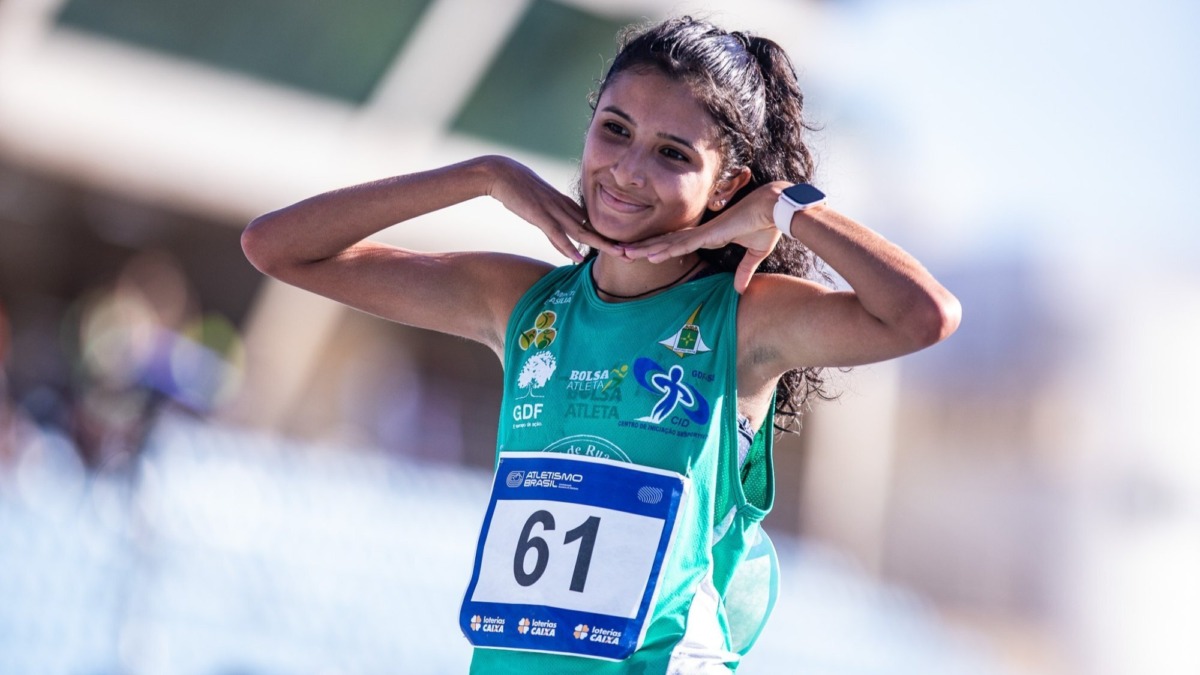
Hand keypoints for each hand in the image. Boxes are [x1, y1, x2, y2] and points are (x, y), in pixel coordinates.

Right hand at [485, 157, 622, 260]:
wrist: (501, 173)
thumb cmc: (518, 190)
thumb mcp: (540, 208)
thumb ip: (552, 224)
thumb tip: (563, 242)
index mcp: (565, 205)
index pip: (590, 223)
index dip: (607, 236)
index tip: (622, 247)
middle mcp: (564, 207)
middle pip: (592, 228)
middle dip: (612, 242)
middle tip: (631, 254)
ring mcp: (552, 210)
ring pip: (581, 231)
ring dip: (601, 244)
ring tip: (618, 255)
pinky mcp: (539, 214)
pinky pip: (556, 233)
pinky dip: (567, 246)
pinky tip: (577, 257)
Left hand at [619, 185, 781, 292]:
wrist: (776, 210)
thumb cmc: (767, 225)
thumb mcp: (755, 254)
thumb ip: (745, 271)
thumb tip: (740, 290)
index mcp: (710, 236)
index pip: (679, 244)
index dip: (661, 248)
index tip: (645, 254)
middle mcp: (701, 233)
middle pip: (666, 242)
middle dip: (644, 248)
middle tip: (622, 253)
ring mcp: (702, 233)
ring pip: (667, 243)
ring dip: (646, 250)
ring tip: (624, 254)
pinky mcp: (708, 234)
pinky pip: (681, 244)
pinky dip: (664, 250)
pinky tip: (648, 254)